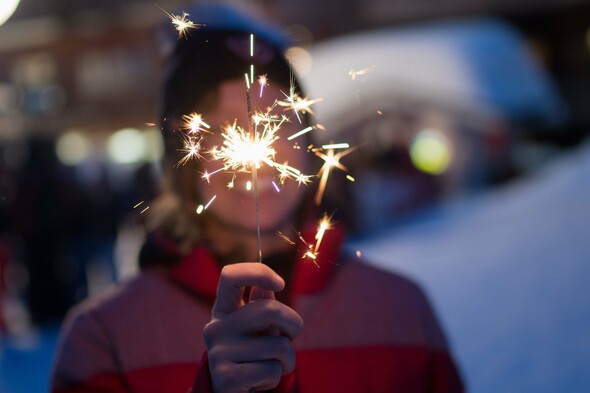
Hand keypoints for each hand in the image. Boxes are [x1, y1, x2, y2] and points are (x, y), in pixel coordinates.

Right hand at [204, 263, 303, 392]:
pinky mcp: (226, 378)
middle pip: (269, 309)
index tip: (280, 284)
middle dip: (293, 324)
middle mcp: (216, 327)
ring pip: (278, 346)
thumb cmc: (250, 356)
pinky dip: (275, 377)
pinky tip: (259, 380)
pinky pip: (272, 370)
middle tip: (290, 337)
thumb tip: (268, 286)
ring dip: (287, 359)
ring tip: (271, 364)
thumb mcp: (254, 329)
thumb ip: (261, 306)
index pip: (230, 276)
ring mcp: (218, 352)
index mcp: (223, 310)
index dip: (258, 272)